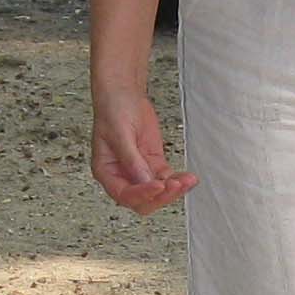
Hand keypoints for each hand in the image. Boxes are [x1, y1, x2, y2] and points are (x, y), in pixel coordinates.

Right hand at [92, 88, 196, 215]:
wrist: (124, 94)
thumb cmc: (113, 110)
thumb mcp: (120, 134)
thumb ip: (131, 159)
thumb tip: (144, 181)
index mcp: (106, 171)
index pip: (124, 194)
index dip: (142, 193)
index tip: (158, 185)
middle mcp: (122, 175)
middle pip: (142, 199)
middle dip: (160, 196)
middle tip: (175, 186)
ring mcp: (139, 170)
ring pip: (157, 192)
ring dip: (173, 190)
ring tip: (186, 181)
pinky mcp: (153, 163)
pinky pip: (167, 179)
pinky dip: (178, 180)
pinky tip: (187, 178)